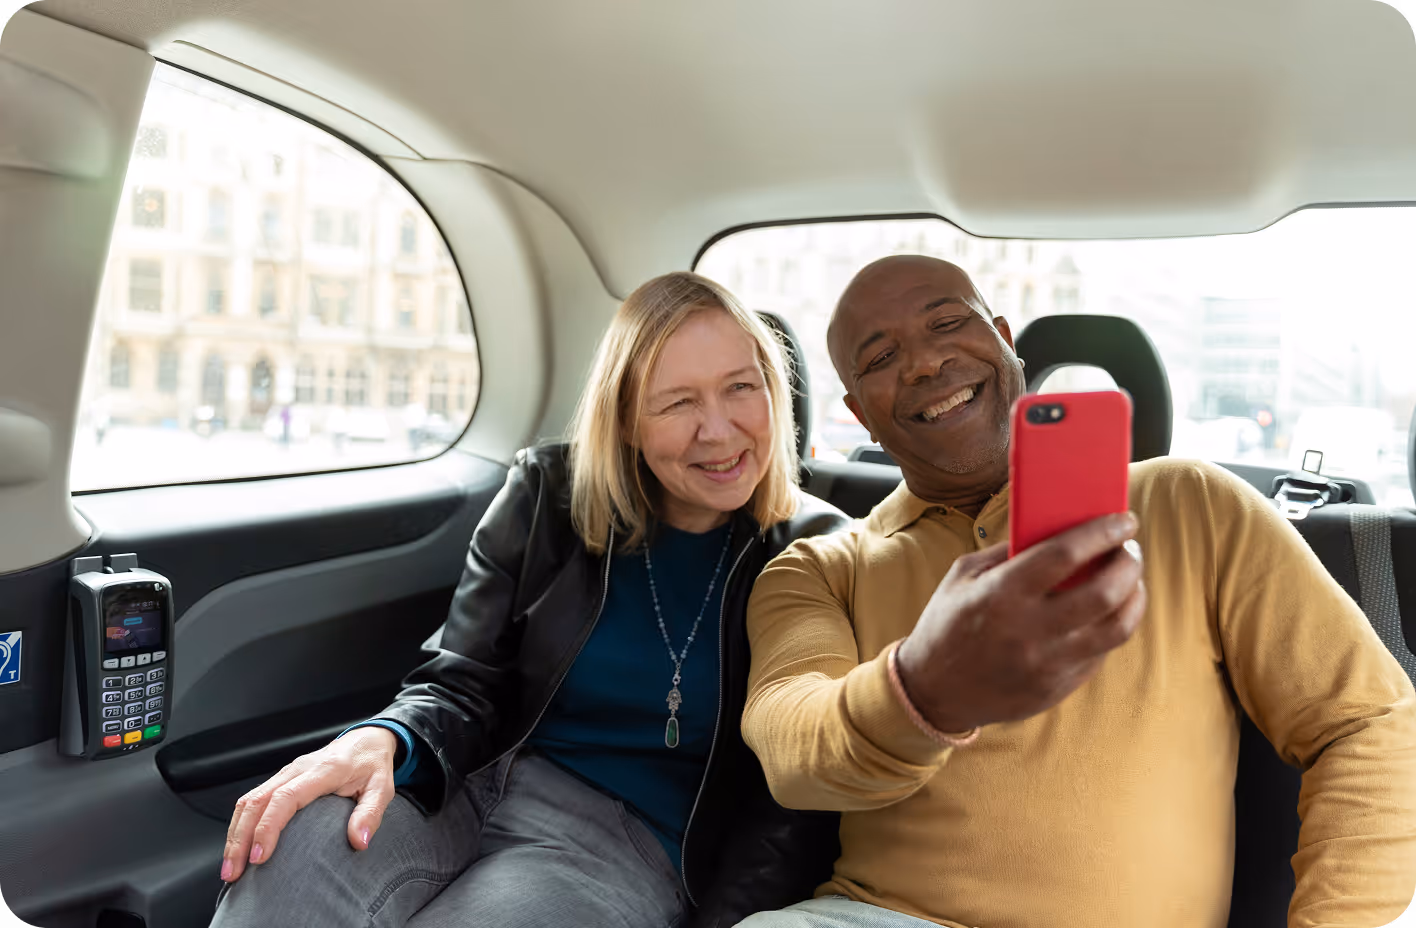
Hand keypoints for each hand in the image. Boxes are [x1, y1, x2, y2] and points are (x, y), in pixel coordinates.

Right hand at [220, 726, 398, 882]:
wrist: (366, 740)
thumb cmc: (372, 766)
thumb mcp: (382, 788)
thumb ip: (370, 814)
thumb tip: (358, 842)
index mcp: (323, 770)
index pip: (286, 797)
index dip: (268, 827)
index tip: (259, 857)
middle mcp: (298, 769)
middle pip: (257, 801)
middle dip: (240, 839)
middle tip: (234, 873)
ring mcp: (286, 772)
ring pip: (248, 801)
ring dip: (235, 834)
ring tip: (231, 869)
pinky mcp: (280, 779)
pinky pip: (252, 800)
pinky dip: (240, 825)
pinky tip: (238, 848)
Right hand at [896, 512, 1145, 733]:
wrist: (932, 691)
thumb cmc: (947, 624)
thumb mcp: (963, 576)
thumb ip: (1008, 552)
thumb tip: (1056, 530)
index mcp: (1002, 593)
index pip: (1066, 554)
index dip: (1103, 532)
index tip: (1124, 520)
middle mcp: (1029, 630)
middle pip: (1104, 592)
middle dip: (1129, 563)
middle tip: (1129, 550)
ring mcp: (1047, 664)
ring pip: (1116, 628)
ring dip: (1134, 597)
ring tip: (1131, 581)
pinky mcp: (1057, 688)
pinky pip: (1100, 653)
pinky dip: (1110, 627)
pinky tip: (1106, 613)